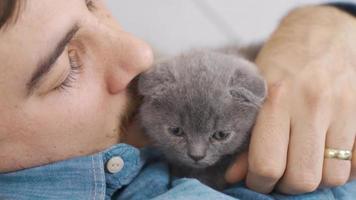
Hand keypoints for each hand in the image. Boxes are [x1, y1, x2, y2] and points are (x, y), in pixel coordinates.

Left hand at [226, 5, 355, 193]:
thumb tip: (236, 176)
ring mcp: (341, 110)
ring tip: (298, 164)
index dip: (258, 182)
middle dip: (285, 186)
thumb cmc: (281, 62)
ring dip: (312, 179)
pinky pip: (353, 165)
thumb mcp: (255, 92)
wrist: (321, 33)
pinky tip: (320, 156)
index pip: (267, 164)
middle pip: (302, 178)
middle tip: (276, 177)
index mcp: (275, 99)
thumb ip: (246, 137)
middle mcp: (310, 105)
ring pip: (330, 177)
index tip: (256, 180)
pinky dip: (336, 168)